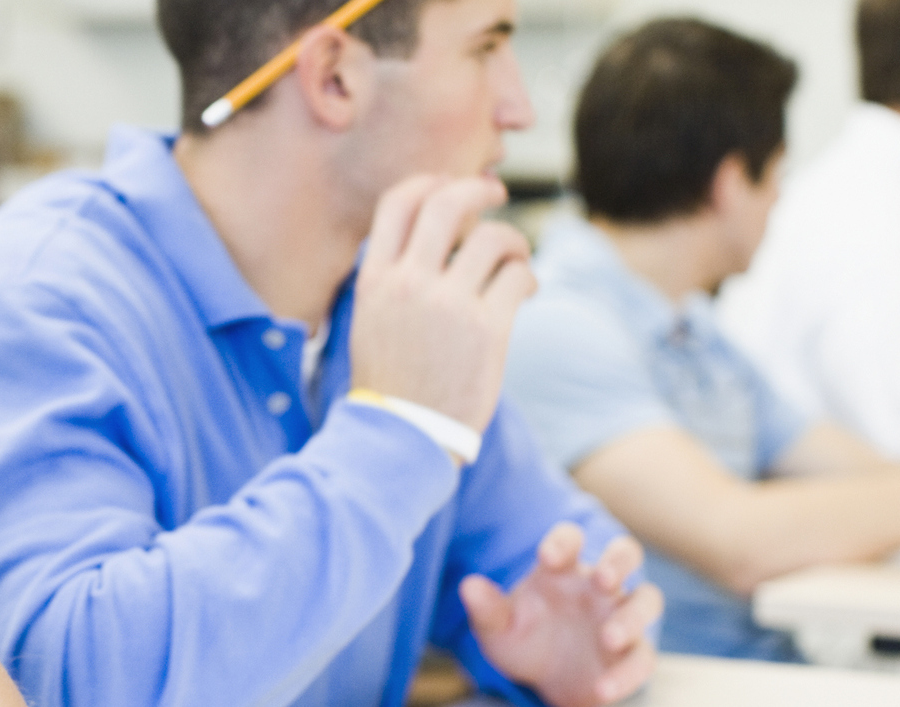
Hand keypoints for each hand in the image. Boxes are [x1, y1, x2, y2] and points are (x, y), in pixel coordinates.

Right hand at [349, 176, 535, 430]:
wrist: (403, 434)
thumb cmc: (391, 382)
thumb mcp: (371, 321)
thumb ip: (392, 279)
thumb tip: (424, 243)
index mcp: (376, 279)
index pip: (398, 202)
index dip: (429, 183)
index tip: (449, 186)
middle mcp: (409, 283)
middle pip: (448, 203)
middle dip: (477, 190)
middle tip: (495, 194)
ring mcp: (449, 305)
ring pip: (494, 238)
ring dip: (513, 241)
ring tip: (517, 258)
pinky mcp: (488, 330)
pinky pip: (518, 277)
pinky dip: (528, 276)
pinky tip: (527, 290)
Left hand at [462, 523, 660, 706]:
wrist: (543, 683)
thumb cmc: (522, 640)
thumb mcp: (498, 628)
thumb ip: (487, 609)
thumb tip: (468, 585)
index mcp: (562, 570)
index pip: (569, 539)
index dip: (563, 541)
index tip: (547, 556)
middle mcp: (597, 586)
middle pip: (625, 553)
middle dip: (618, 561)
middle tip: (603, 578)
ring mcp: (620, 616)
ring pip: (647, 599)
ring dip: (633, 616)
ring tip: (609, 638)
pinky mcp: (632, 653)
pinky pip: (643, 657)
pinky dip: (627, 674)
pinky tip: (602, 689)